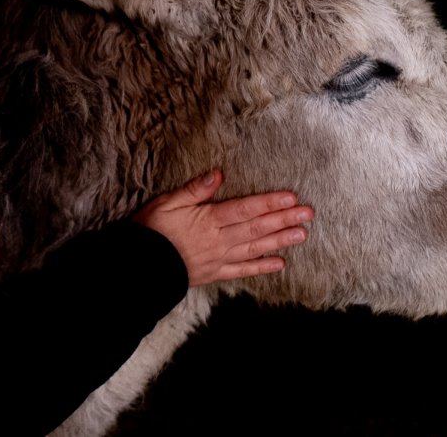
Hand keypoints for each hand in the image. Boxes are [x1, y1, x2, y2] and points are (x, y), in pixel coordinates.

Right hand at [132, 168, 312, 286]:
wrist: (139, 267)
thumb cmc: (150, 231)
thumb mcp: (167, 202)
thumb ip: (194, 189)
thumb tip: (218, 174)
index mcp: (208, 219)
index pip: (245, 209)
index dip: (269, 203)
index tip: (291, 198)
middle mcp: (219, 240)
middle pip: (256, 228)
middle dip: (283, 220)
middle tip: (308, 214)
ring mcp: (219, 258)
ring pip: (255, 248)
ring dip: (279, 241)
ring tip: (301, 234)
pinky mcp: (214, 273)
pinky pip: (242, 270)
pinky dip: (261, 267)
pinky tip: (279, 264)